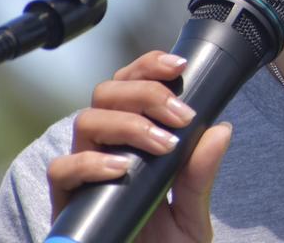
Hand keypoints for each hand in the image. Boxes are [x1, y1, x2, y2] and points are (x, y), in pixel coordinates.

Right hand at [46, 51, 232, 241]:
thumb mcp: (192, 215)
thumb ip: (200, 176)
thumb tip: (221, 129)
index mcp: (135, 142)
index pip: (132, 86)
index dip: (149, 67)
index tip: (180, 67)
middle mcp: (106, 150)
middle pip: (107, 93)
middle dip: (146, 93)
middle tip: (180, 117)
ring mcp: (84, 175)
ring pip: (87, 120)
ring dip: (128, 124)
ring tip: (162, 145)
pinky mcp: (66, 203)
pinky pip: (61, 169)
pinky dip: (89, 162)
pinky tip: (120, 169)